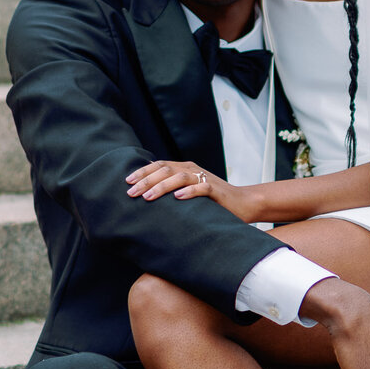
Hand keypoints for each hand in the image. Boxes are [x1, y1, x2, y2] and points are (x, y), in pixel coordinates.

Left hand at [126, 159, 259, 222]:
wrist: (243, 203)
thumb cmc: (212, 201)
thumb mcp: (189, 192)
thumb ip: (171, 190)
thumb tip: (146, 195)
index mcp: (184, 168)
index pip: (159, 165)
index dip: (142, 172)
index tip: (126, 182)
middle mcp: (192, 170)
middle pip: (165, 170)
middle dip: (146, 181)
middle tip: (131, 193)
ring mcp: (204, 178)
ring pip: (179, 177)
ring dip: (161, 186)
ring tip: (148, 197)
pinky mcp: (216, 190)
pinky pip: (201, 188)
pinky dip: (189, 192)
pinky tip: (178, 198)